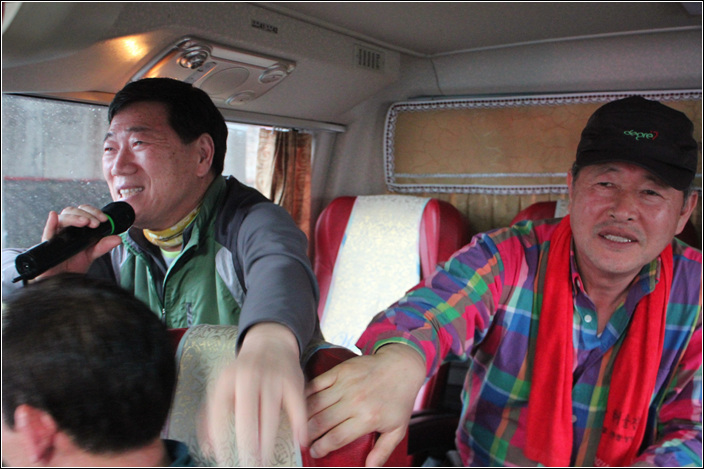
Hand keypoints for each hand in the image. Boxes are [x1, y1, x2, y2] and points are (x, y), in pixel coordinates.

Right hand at [36, 205, 122, 277]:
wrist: (62, 281)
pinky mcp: (47, 245)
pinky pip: (47, 232)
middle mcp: (64, 229)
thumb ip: (103, 246)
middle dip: (86, 214)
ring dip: (75, 217)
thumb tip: (118, 238)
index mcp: (75, 228)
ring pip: (62, 218)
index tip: (104, 219)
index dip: (93, 212)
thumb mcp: (91, 254)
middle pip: (72, 212)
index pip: (83, 212)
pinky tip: (54, 217)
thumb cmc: (73, 265)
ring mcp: (55, 235)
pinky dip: (50, 224)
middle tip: (96, 223)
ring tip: (86, 222)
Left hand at [203, 323, 306, 465]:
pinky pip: (297, 406)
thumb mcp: (224, 385)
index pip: (219, 412)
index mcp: (227, 379)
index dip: (220, 438)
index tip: (223, 460)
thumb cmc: (244, 372)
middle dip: (247, 444)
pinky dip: (299, 424)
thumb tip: (208, 448)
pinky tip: (299, 442)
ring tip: (265, 461)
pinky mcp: (292, 380)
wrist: (270, 341)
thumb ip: (213, 415)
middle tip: (249, 465)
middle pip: (247, 415)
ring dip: (268, 441)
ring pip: (270, 413)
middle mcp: (248, 376)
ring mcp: (272, 377)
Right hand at [305, 343, 426, 466]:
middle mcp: (354, 401)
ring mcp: (345, 384)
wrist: (401, 366)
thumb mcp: (397, 429)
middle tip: (302, 441)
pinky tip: (301, 403)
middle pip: (321, 422)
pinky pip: (316, 384)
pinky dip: (306, 394)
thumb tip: (370, 468)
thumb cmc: (399, 398)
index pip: (336, 437)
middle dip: (308, 435)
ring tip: (298, 425)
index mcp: (367, 418)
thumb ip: (383, 451)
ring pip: (315, 404)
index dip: (322, 447)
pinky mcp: (340, 371)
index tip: (315, 452)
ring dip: (303, 416)